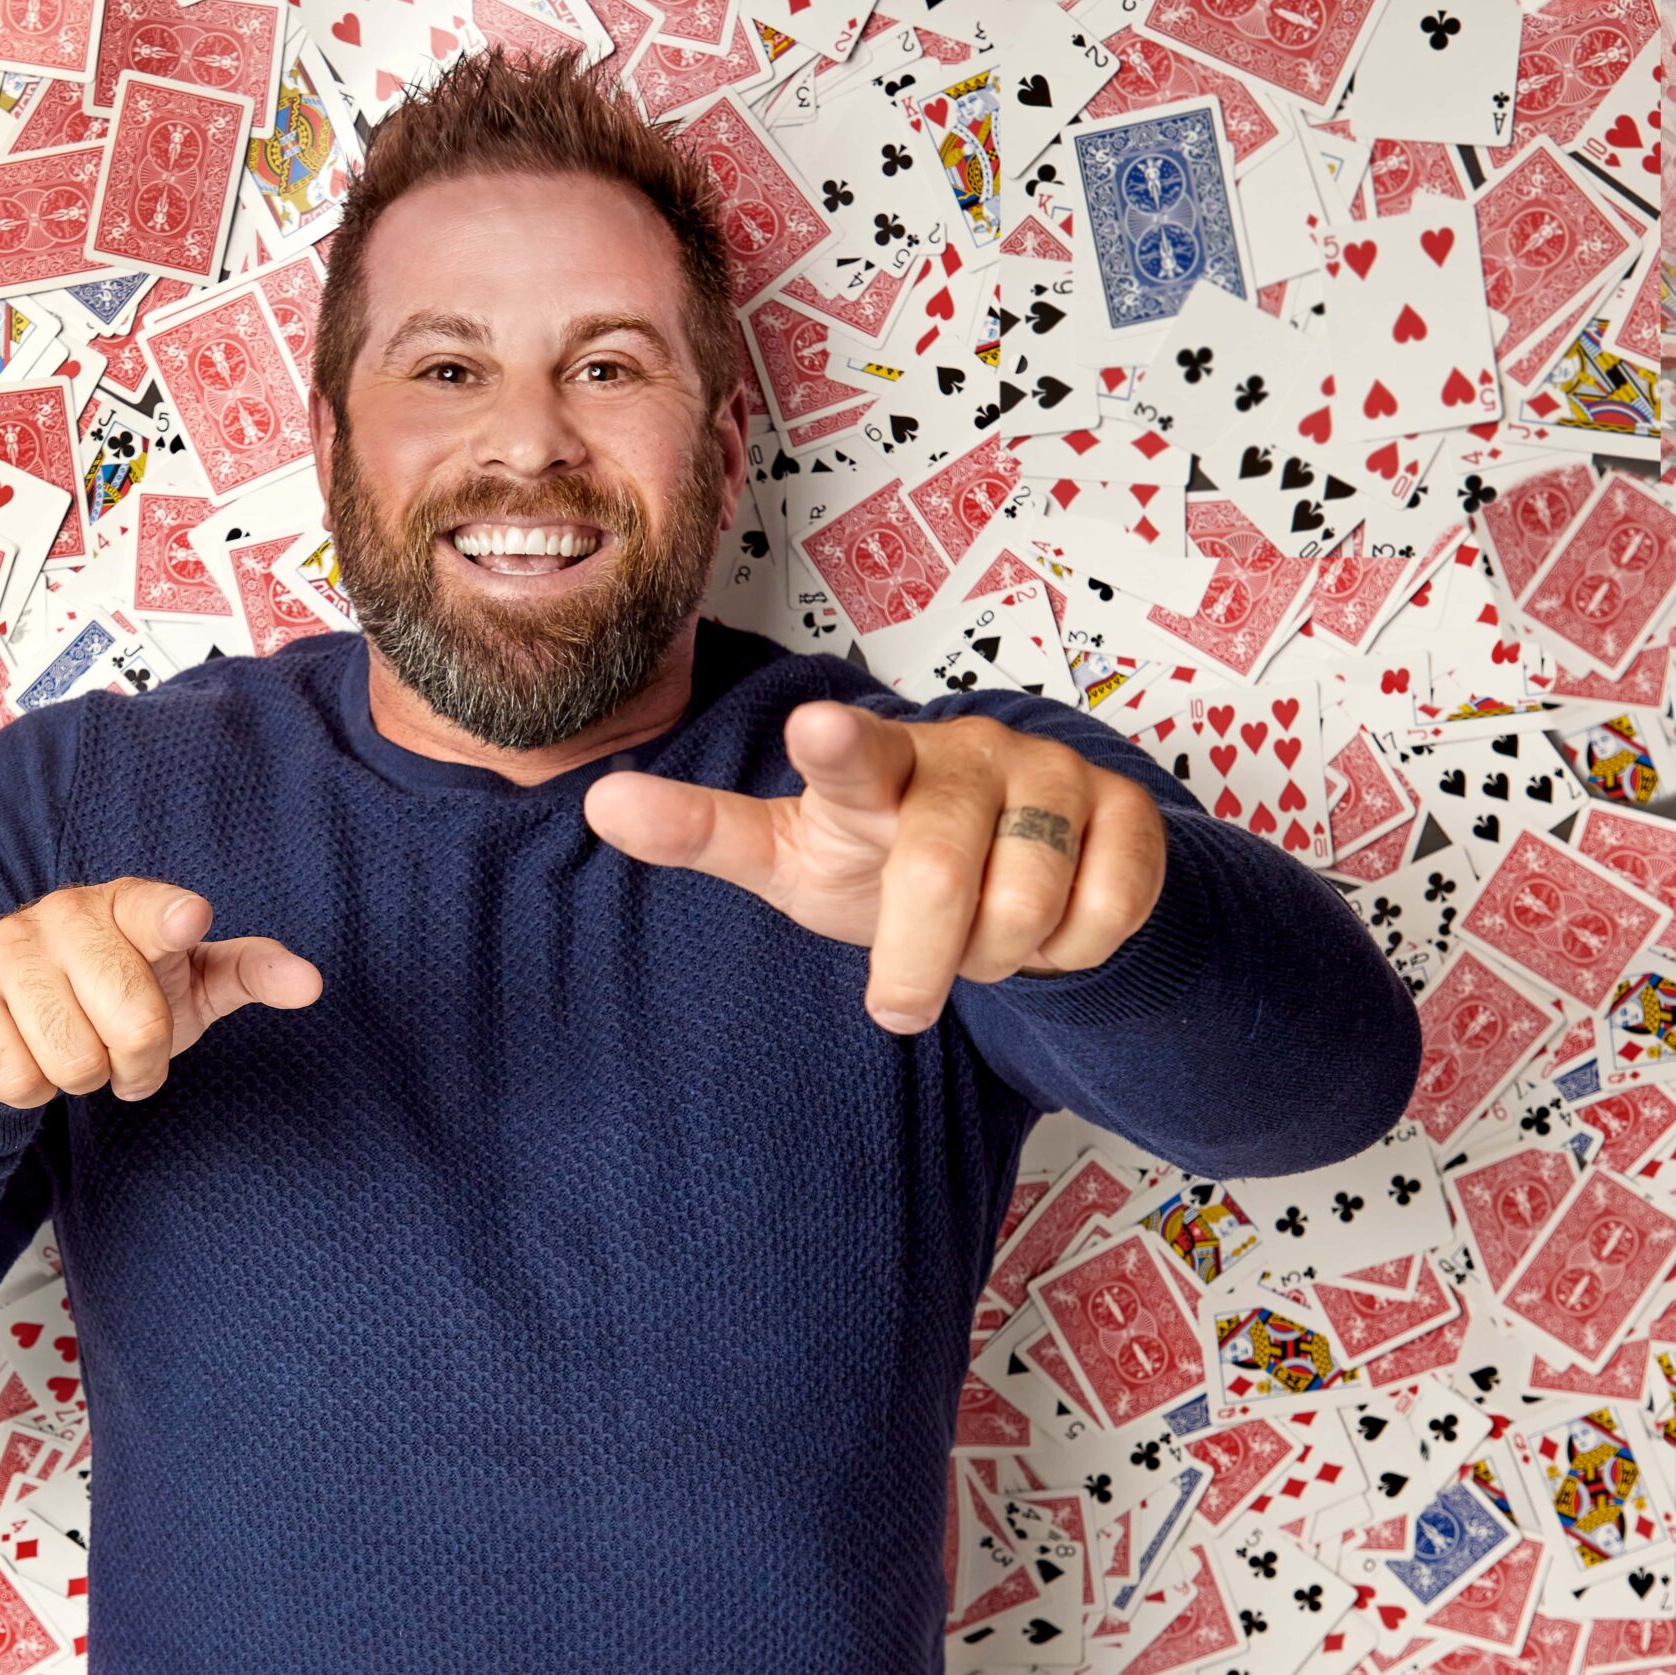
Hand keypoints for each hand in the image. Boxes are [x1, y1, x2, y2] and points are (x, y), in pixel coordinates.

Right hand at [0, 877, 323, 1105]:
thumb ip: (247, 973)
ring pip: (74, 1061)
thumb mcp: (184, 981)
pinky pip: (19, 1081)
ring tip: (75, 1052)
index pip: (153, 908)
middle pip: (133, 1023)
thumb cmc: (108, 992)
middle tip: (124, 1052)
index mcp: (124, 904)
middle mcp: (62, 916)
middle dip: (139, 1062)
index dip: (172, 920)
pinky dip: (32, 1089)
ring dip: (84, 1078)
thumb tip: (311, 982)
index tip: (190, 921)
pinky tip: (26, 1055)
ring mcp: (5, 954)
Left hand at [583, 701, 1167, 1034]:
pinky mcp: (1129, 813)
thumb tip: (598, 802)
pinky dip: (1070, 950)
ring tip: (978, 936)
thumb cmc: (879, 856)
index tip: (815, 730)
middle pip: (939, 878)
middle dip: (919, 962)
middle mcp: (966, 755)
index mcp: (873, 766)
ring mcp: (1054, 776)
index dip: (834, 747)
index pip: (850, 755)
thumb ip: (704, 831)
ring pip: (1029, 907)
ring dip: (997, 955)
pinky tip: (1049, 924)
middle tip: (902, 996)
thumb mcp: (789, 855)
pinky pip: (1103, 915)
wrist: (1007, 871)